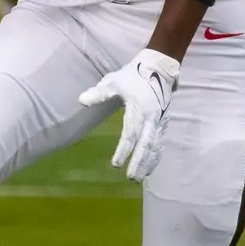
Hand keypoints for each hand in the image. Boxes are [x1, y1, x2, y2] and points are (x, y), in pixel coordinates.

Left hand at [78, 48, 180, 181]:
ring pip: (155, 146)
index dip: (123, 151)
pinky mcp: (164, 121)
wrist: (159, 67)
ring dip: (148, 162)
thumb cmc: (134, 75)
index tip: (115, 164)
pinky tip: (151, 166)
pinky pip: (160, 141)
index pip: (130, 135)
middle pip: (146, 145)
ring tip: (140, 177)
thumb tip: (80, 101)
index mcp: (139, 110)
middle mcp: (152, 118)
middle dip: (139, 162)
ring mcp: (160, 121)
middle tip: (131, 178)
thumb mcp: (115, 81)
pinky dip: (156, 155)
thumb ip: (99, 93)